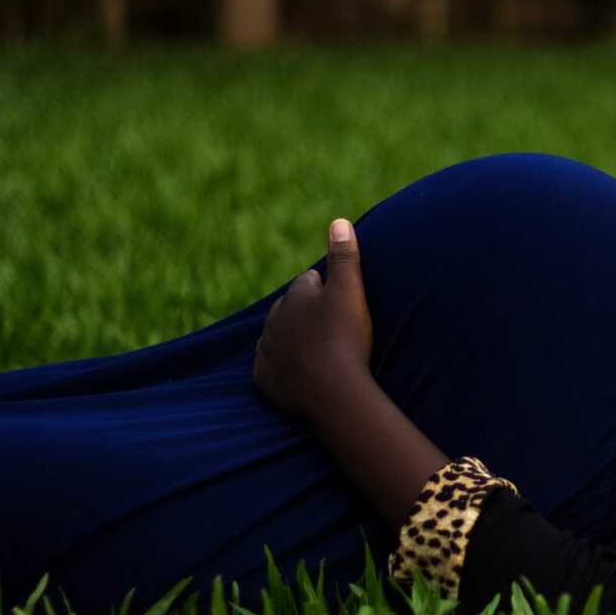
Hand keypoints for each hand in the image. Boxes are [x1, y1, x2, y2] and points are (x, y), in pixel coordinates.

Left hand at [254, 218, 373, 423]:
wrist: (334, 393)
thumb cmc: (345, 338)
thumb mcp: (350, 292)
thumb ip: (344, 256)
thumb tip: (339, 221)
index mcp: (294, 295)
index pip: (309, 282)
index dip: (329, 291)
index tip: (344, 306)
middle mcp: (274, 320)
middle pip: (292, 310)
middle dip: (308, 314)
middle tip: (336, 330)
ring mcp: (267, 351)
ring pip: (281, 338)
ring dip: (297, 341)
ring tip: (324, 352)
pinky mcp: (265, 379)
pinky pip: (274, 368)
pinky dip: (287, 368)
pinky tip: (307, 374)